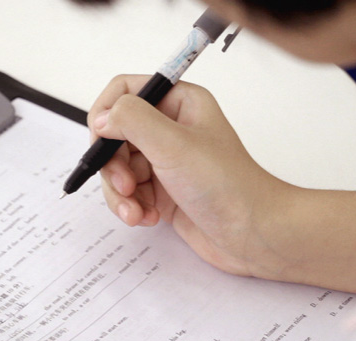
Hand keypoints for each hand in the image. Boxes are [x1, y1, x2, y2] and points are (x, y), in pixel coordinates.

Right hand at [89, 74, 288, 277]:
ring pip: (119, 169)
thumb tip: (101, 118)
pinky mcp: (164, 192)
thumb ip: (132, 121)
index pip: (126, 92)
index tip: (102, 141)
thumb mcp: (174, 145)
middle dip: (113, 166)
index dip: (106, 115)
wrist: (254, 233)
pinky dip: (132, 208)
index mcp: (179, 104)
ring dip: (120, 194)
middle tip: (126, 186)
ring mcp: (166, 162)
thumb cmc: (228, 186)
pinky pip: (130, 194)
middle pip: (115, 136)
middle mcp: (170, 129)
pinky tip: (149, 218)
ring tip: (136, 213)